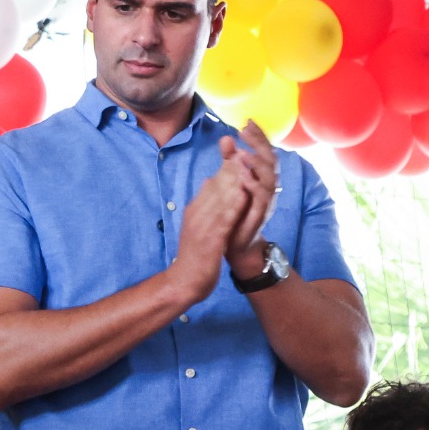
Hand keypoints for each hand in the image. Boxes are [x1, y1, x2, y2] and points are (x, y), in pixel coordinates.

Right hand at [168, 160, 249, 302]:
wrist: (183, 281)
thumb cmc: (195, 254)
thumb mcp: (198, 224)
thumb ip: (206, 205)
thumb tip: (212, 182)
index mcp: (194, 209)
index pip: (211, 183)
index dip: (225, 165)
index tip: (236, 148)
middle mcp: (196, 213)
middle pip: (215, 186)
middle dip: (230, 167)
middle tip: (243, 148)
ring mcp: (202, 226)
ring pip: (220, 199)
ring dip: (233, 180)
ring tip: (245, 163)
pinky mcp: (210, 240)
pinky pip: (223, 220)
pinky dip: (233, 206)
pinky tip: (243, 194)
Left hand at [222, 121, 280, 276]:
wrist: (234, 242)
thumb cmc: (234, 210)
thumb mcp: (230, 183)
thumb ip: (230, 162)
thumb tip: (227, 138)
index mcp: (261, 176)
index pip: (263, 151)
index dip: (258, 136)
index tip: (247, 121)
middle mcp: (268, 186)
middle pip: (270, 160)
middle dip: (259, 144)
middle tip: (245, 131)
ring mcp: (266, 200)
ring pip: (269, 177)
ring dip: (256, 164)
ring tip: (244, 152)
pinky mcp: (260, 213)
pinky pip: (261, 197)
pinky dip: (252, 185)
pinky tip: (242, 177)